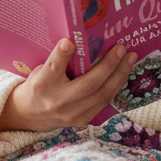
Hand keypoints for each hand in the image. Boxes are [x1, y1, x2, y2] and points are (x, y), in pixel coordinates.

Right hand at [0, 39, 138, 133]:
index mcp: (42, 84)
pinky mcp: (82, 120)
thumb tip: (80, 40)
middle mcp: (57, 101)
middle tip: (121, 48)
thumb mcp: (40, 70)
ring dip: (119, 75)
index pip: (52, 68)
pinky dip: (115, 85)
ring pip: (102, 95)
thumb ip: (57, 60)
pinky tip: (123, 73)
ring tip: (130, 59)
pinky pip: (104, 102)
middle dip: (108, 65)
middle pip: (87, 85)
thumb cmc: (39, 85)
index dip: (61, 55)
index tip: (69, 41)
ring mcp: (71, 114)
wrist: (30, 115)